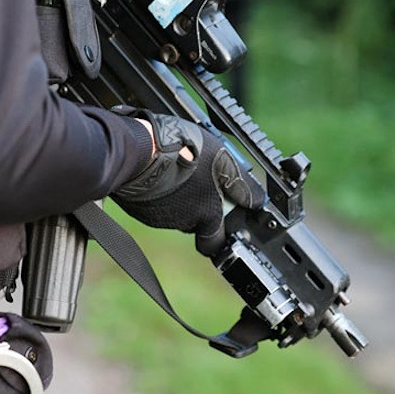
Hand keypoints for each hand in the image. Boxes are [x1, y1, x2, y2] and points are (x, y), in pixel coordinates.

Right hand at [113, 108, 264, 255]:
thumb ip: (238, 184)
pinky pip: (154, 205)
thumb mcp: (221, 159)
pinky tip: (158, 173)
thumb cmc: (182, 152)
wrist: (138, 151)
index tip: (221, 219)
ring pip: (175, 213)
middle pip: (195, 223)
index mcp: (206, 214)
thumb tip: (255, 202)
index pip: (215, 241)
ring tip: (177, 170)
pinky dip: (159, 193)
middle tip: (197, 184)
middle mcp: (183, 222)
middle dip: (198, 208)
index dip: (218, 232)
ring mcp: (159, 217)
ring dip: (178, 197)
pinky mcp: (140, 209)